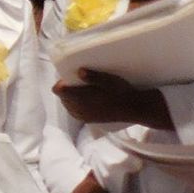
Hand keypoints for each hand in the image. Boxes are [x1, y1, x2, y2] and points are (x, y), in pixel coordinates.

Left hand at [53, 71, 172, 128]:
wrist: (133, 108)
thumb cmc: (122, 92)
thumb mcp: (109, 80)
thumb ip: (93, 76)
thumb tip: (79, 71)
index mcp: (82, 98)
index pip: (59, 91)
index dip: (61, 83)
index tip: (68, 76)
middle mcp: (80, 109)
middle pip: (63, 98)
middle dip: (66, 90)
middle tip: (74, 81)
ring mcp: (84, 116)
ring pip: (68, 106)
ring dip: (70, 98)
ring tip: (78, 90)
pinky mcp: (89, 120)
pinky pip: (75, 113)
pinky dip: (74, 106)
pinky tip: (81, 101)